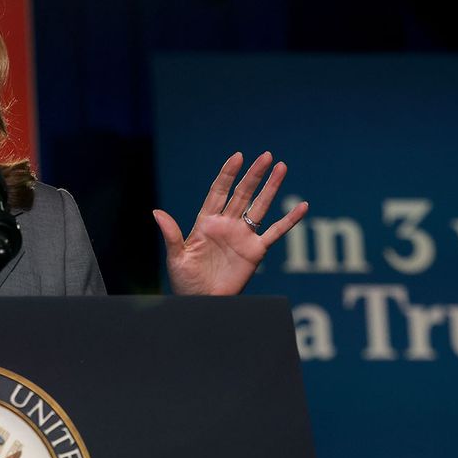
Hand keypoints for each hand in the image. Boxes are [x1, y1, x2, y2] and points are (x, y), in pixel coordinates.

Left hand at [153, 152, 308, 295]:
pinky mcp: (256, 251)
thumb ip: (171, 234)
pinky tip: (302, 206)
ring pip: (260, 206)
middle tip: (266, 155)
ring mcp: (243, 236)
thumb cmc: (186, 281)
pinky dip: (289, 220)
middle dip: (254, 175)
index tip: (237, 157)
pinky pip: (276, 232)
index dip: (227, 174)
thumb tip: (156, 211)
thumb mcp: (176, 257)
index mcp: (206, 222)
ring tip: (281, 167)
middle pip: (242, 194)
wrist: (203, 302)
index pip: (218, 191)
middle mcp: (227, 225)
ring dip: (271, 187)